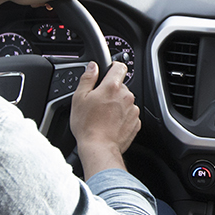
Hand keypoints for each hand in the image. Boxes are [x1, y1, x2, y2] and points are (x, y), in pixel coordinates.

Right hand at [69, 61, 139, 175]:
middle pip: (121, 86)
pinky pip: (129, 114)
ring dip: (117, 105)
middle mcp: (126, 96)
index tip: (106, 74)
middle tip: (98, 103)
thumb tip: (93, 67)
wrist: (99, 148)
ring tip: (104, 116)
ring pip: (125, 101)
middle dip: (111, 91)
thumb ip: (87, 78)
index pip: (119, 67)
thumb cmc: (87, 126)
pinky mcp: (136, 122)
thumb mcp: (79, 98)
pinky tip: (110, 124)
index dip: (112, 68)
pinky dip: (122, 117)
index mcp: (112, 87)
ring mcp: (133, 110)